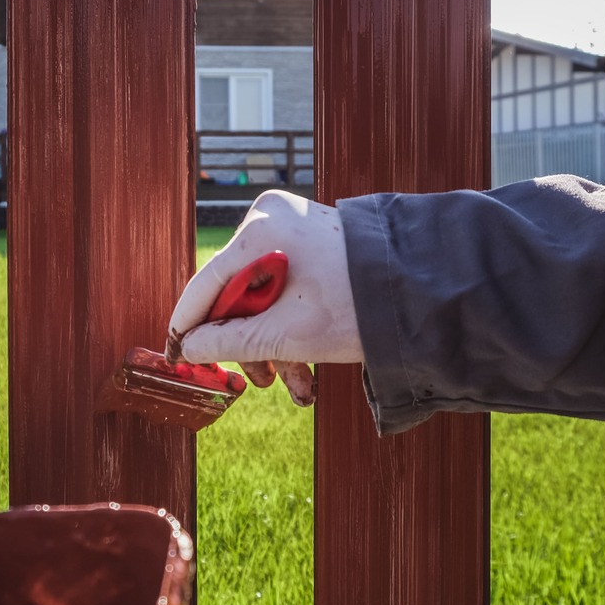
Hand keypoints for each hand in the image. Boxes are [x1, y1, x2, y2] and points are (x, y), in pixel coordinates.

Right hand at [166, 190, 362, 405]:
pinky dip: (293, 325)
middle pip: (239, 294)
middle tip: (261, 382)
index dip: (188, 326)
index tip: (176, 356)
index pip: (206, 285)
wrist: (428, 289)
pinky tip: (309, 365)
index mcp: (260, 230)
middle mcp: (272, 219)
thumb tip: (190, 348)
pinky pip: (288, 287)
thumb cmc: (358, 306)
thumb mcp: (285, 334)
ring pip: (266, 296)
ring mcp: (295, 227)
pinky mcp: (315, 241)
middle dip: (251, 346)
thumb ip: (228, 341)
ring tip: (299, 385)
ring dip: (276, 345)